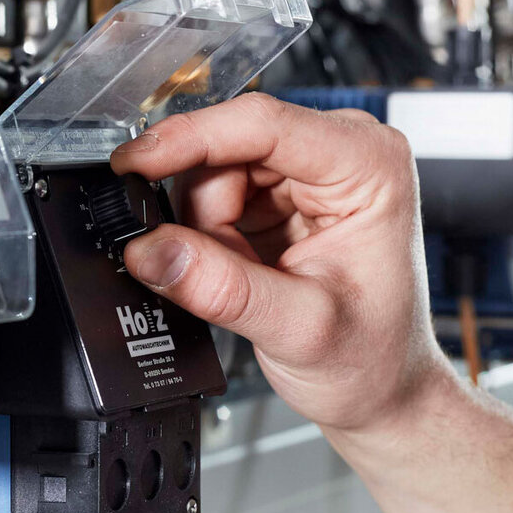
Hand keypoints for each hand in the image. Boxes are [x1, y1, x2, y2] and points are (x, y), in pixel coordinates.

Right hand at [111, 93, 449, 431]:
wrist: (379, 389)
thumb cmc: (370, 357)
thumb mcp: (296, 329)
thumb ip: (220, 287)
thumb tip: (150, 249)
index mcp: (368, 165)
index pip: (262, 123)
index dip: (189, 139)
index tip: (134, 163)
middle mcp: (339, 152)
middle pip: (226, 148)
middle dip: (203, 213)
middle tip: (222, 269)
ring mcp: (306, 170)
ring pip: (211, 172)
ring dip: (205, 230)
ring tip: (247, 279)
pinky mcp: (278, 193)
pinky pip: (211, 195)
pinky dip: (209, 237)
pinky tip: (242, 269)